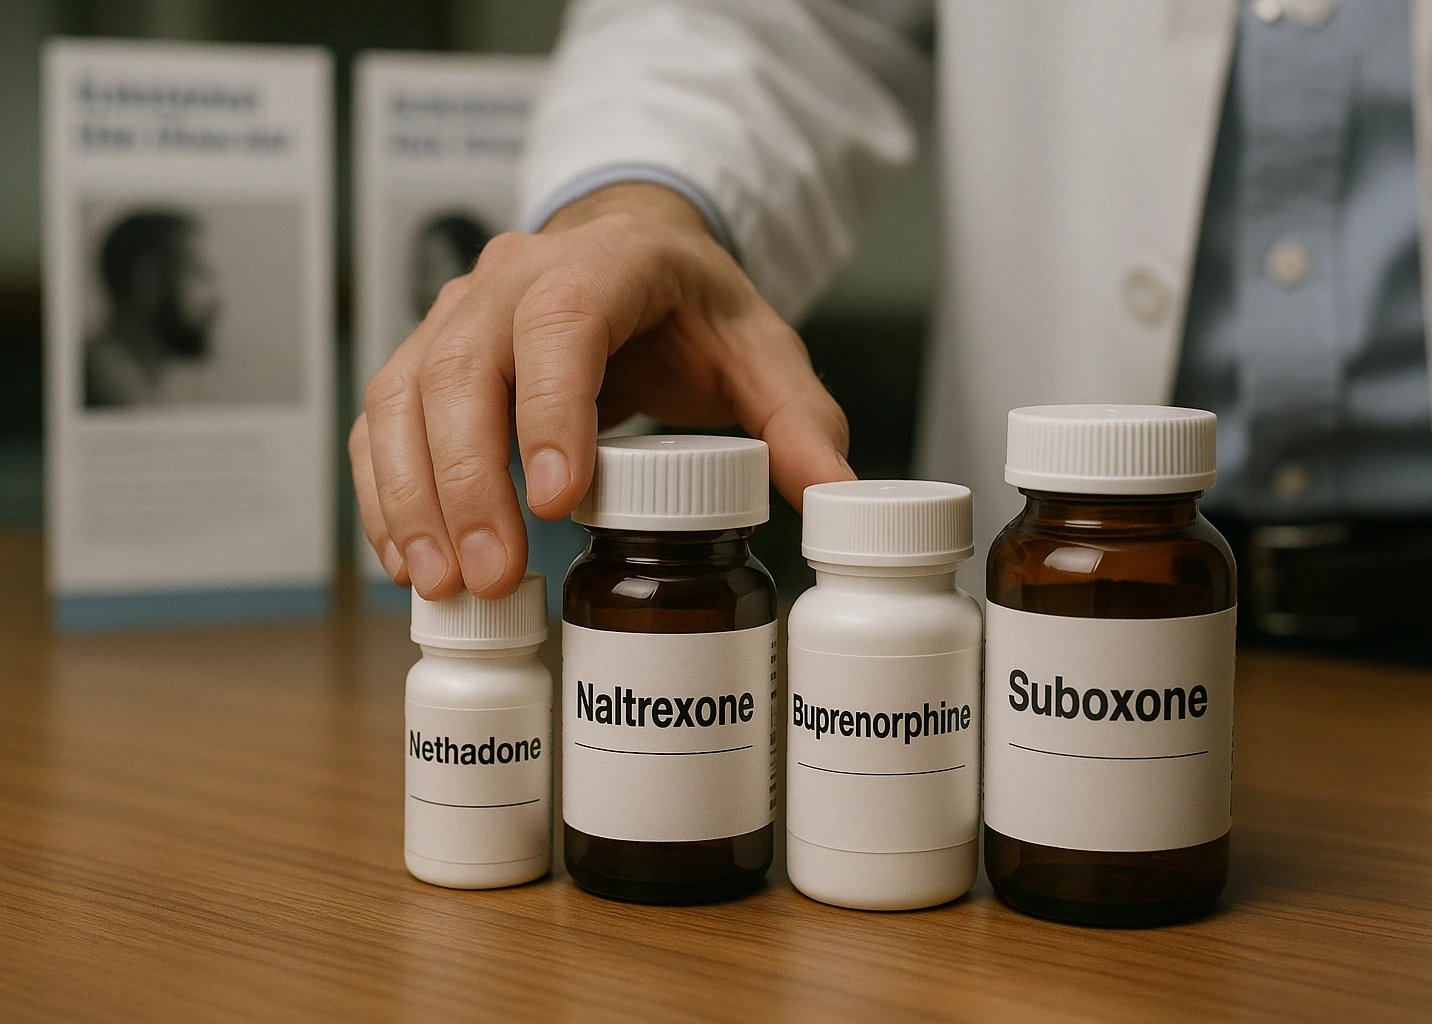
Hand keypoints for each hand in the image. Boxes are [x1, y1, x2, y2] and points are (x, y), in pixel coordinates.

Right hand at [349, 182, 854, 600]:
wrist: (630, 262)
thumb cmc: (692, 311)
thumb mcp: (762, 352)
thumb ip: (800, 421)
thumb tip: (839, 498)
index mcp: (608, 264)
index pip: (561, 324)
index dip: (551, 410)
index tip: (559, 503)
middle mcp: (512, 278)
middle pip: (463, 368)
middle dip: (468, 480)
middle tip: (491, 576)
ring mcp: (457, 313)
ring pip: (404, 396)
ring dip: (411, 496)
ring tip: (442, 586)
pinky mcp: (424, 356)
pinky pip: (381, 422)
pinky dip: (384, 493)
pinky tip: (408, 561)